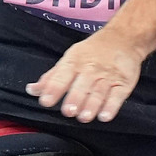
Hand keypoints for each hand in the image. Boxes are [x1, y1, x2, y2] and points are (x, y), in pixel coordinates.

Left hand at [26, 30, 146, 123]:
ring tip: (84, 117)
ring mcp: (108, 76)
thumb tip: (32, 90)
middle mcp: (90, 69)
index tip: (45, 101)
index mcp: (74, 62)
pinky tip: (105, 116)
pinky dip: (111, 106)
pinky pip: (117, 96)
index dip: (53, 89)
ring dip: (91, 105)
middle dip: (74, 98)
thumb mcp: (70, 59)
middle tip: (67, 112)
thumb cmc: (91, 52)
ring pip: (99, 92)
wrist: (123, 38)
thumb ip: (51, 77)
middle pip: (81, 85)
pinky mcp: (123, 83)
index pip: (61, 76)